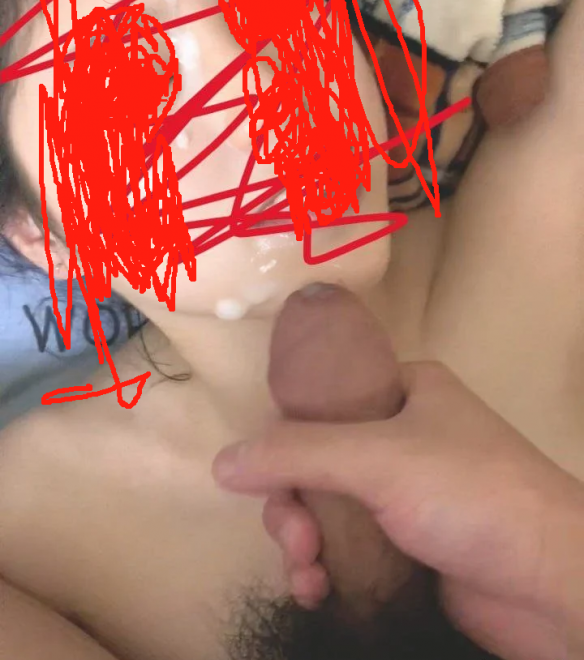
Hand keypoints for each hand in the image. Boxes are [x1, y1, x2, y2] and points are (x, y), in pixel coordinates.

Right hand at [213, 288, 583, 659]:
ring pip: (328, 509)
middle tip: (294, 542)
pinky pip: (348, 547)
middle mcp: (403, 434)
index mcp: (404, 389)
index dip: (286, 436)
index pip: (322, 399)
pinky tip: (317, 592)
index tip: (265, 478)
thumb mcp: (377, 457)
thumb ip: (296, 454)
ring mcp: (407, 494)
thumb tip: (220, 463)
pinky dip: (326, 566)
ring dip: (304, 543)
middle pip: (317, 461)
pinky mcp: (410, 545)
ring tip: (307, 576)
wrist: (549, 580)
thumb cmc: (468, 492)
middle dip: (292, 505)